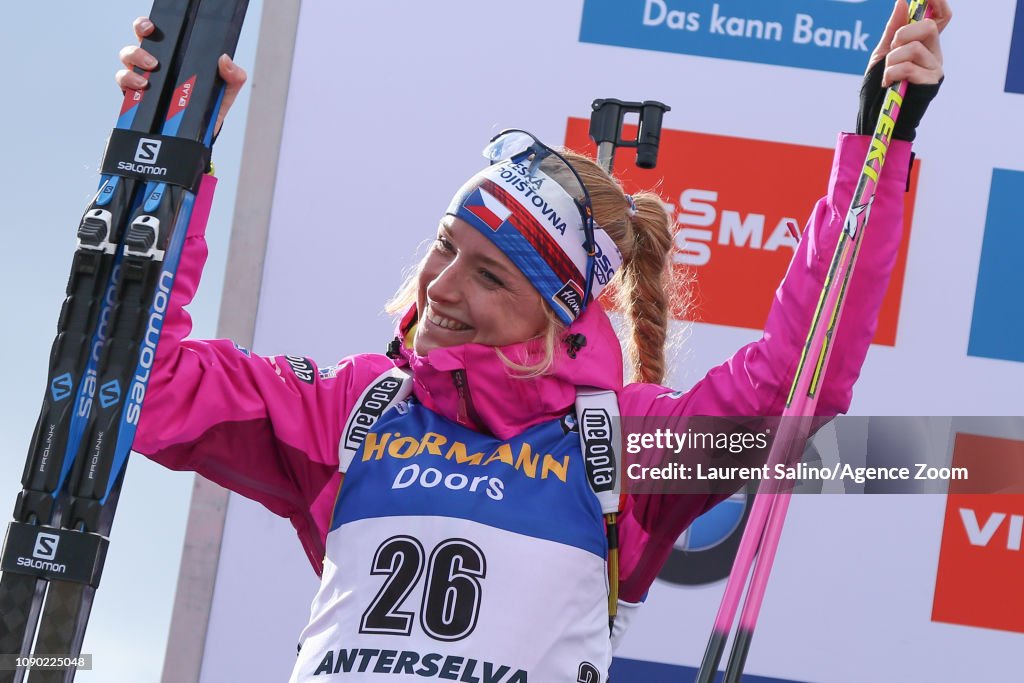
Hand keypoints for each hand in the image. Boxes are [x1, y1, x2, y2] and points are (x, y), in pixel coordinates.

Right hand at [114, 16, 247, 137]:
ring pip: (126, 65)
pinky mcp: (136, 99)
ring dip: (134, 67)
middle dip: (137, 49)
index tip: (150, 28)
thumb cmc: (212, 105)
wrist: (203, 134)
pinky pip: (124, 86)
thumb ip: (233, 75)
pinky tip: (142, 88)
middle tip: (153, 61)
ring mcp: (143, 81)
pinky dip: (128, 84)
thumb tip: (225, 60)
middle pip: (134, 48)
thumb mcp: (227, 89)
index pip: (154, 36)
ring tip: (148, 79)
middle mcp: (154, 67)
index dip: (145, 27)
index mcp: (173, 57)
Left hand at [857, 0, 952, 141]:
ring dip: (892, 59)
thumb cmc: (878, 87)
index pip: (941, 16)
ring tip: (886, 74)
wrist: (874, 117)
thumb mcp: (881, 54)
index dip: (938, 2)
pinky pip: (909, 67)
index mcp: (924, 43)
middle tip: (891, 50)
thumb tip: (901, 2)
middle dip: (903, 34)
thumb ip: (893, 30)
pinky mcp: (931, 82)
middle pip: (928, 27)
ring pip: (914, 48)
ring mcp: (935, 67)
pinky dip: (892, 73)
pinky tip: (888, 83)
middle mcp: (934, 52)